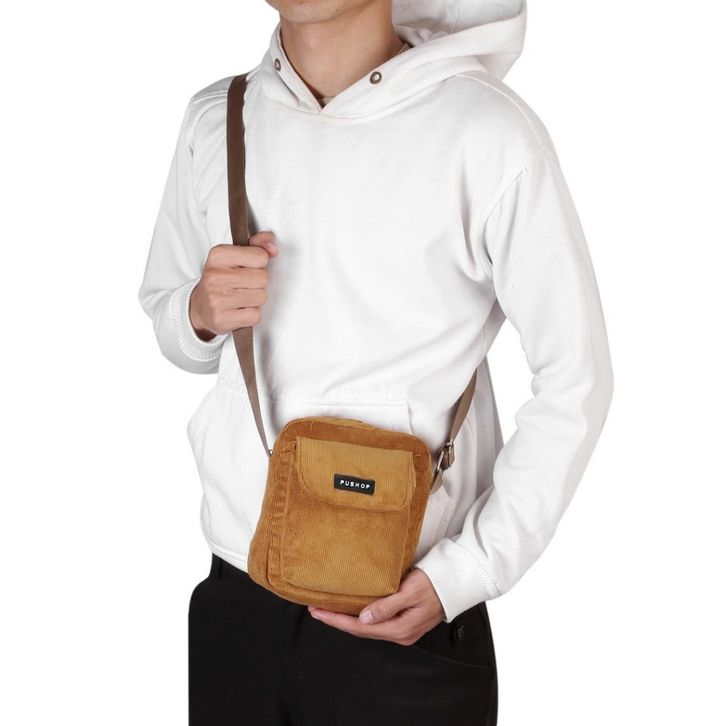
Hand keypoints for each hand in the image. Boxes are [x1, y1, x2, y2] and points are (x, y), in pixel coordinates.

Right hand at [189, 231, 277, 340]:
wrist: (200, 308)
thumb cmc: (221, 280)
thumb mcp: (234, 256)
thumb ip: (257, 245)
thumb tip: (272, 249)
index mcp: (218, 255)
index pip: (260, 257)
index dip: (260, 264)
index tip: (247, 268)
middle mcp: (215, 276)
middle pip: (263, 278)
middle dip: (259, 283)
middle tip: (244, 285)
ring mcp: (217, 299)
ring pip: (261, 297)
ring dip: (256, 299)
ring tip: (241, 297)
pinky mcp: (222, 318)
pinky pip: (255, 315)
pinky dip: (251, 314)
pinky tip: (239, 309)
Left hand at [307, 567, 444, 644]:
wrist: (456, 582)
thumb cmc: (434, 583)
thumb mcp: (410, 591)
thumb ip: (387, 606)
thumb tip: (364, 619)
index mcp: (399, 629)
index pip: (359, 628)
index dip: (336, 620)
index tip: (318, 612)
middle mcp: (400, 634)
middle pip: (361, 630)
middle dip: (337, 620)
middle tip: (316, 609)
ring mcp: (403, 630)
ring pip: (368, 628)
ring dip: (348, 619)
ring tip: (329, 609)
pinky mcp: (405, 622)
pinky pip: (377, 623)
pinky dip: (361, 617)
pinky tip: (353, 610)